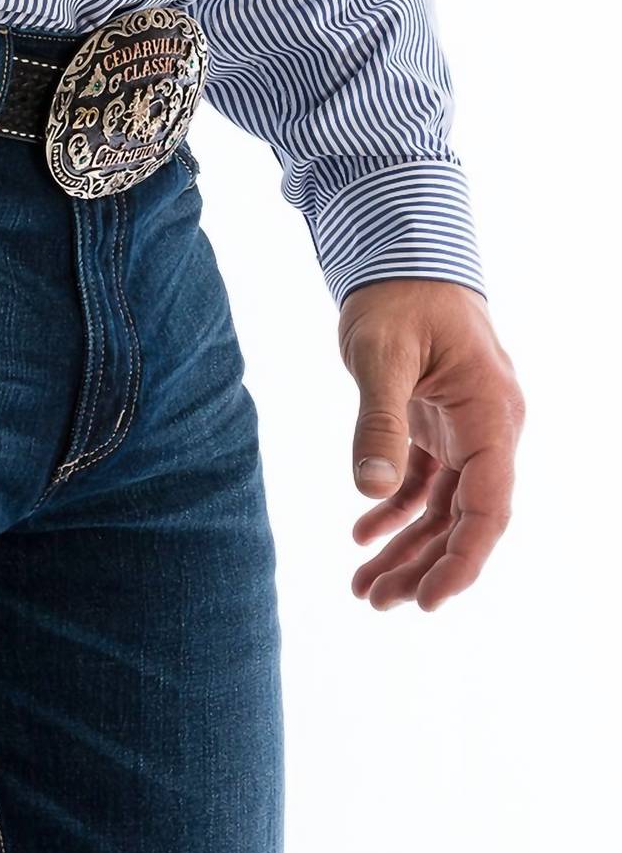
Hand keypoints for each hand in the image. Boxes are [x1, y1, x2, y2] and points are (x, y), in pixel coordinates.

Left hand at [337, 277, 523, 610]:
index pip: (488, 507)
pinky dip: (396, 509)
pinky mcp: (439, 421)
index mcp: (490, 415)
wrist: (399, 250)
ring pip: (445, 506)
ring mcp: (465, 427)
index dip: (462, 561)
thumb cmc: (398, 293)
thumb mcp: (381, 353)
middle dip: (423, 565)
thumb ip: (378, 420)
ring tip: (364, 587)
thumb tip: (370, 490)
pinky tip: (362, 534)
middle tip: (374, 601)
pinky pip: (425, 481)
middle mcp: (488, 428)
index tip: (429, 602)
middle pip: (464, 517)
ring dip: (408, 547)